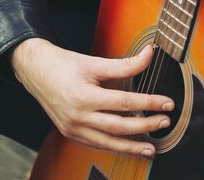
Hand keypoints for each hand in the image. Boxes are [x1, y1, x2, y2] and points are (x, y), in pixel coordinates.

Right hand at [11, 39, 173, 156]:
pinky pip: (96, 145)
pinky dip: (113, 147)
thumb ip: (125, 63)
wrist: (36, 71)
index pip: (125, 102)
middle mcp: (79, 117)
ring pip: (108, 143)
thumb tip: (149, 55)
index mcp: (85, 97)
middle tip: (164, 122)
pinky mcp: (70, 133)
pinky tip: (127, 147)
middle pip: (119, 127)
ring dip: (131, 146)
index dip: (149, 103)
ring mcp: (73, 129)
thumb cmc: (63, 65)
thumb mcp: (94, 62)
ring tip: (151, 147)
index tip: (167, 103)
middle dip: (145, 126)